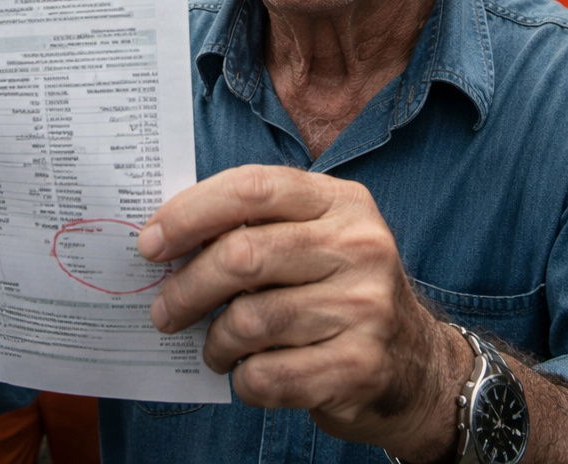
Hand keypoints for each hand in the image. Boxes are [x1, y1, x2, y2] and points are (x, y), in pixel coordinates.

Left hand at [138, 165, 465, 460]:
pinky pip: (268, 375)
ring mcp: (365, 307)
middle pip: (243, 255)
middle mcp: (360, 247)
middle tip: (163, 312)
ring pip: (249, 321)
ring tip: (214, 348)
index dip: (190, 212)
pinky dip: (243, 380)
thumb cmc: (341, 293)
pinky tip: (249, 373)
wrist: (416, 365)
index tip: (150, 243)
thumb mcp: (316, 239)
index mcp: (342, 202)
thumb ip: (257, 227)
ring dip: (214, 342)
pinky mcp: (360, 366)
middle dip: (186, 287)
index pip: (253, 187)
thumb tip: (166, 240)